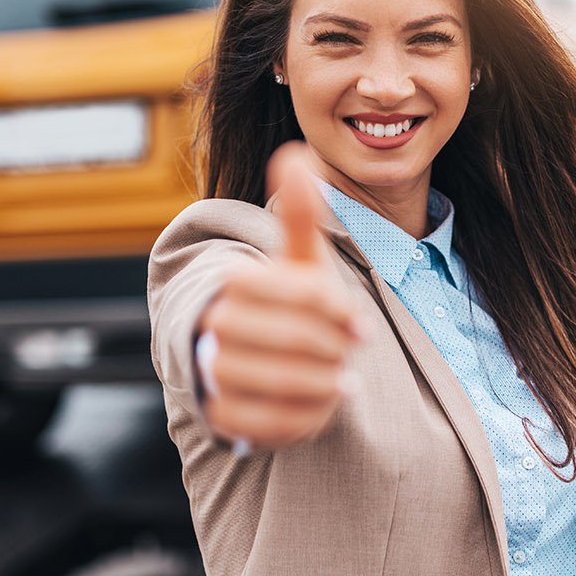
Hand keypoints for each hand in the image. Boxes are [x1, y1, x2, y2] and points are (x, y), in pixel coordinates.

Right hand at [197, 143, 363, 449]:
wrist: (265, 357)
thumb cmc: (292, 303)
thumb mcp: (302, 261)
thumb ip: (302, 215)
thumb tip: (295, 152)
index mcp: (236, 284)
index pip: (304, 294)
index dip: (341, 311)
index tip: (361, 325)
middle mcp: (216, 326)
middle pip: (298, 340)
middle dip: (335, 349)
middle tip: (348, 353)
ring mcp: (215, 373)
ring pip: (285, 383)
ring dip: (326, 383)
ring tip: (339, 378)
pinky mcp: (223, 416)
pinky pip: (274, 423)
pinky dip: (310, 416)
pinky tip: (322, 402)